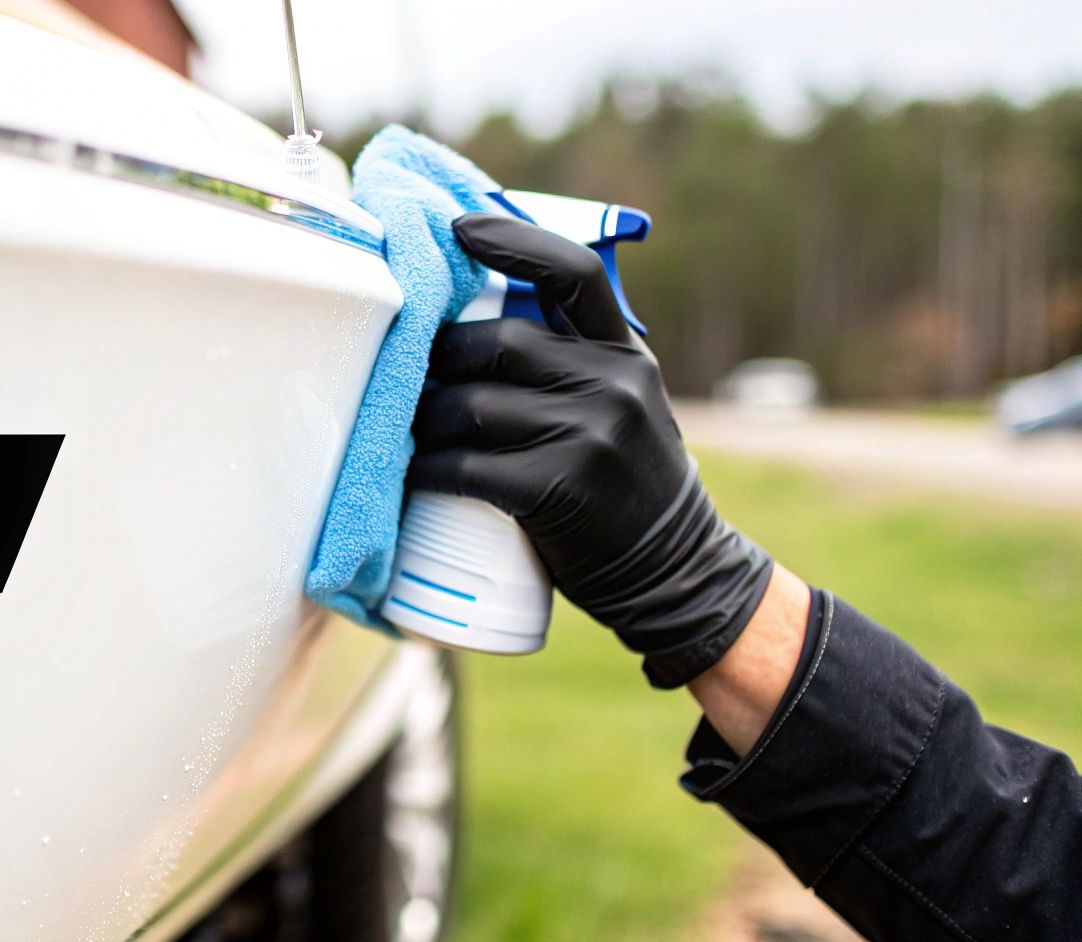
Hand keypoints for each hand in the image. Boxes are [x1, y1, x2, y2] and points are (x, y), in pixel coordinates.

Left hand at [408, 214, 773, 686]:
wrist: (675, 572)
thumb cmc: (622, 488)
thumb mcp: (620, 409)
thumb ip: (570, 365)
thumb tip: (470, 322)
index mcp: (626, 354)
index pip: (574, 272)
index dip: (513, 242)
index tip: (458, 228)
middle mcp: (615, 383)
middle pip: (497, 345)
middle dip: (439, 363)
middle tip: (406, 383)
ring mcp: (592, 435)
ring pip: (473, 405)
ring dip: (424, 421)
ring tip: (406, 433)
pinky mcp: (562, 487)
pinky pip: (468, 465)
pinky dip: (429, 469)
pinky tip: (413, 475)